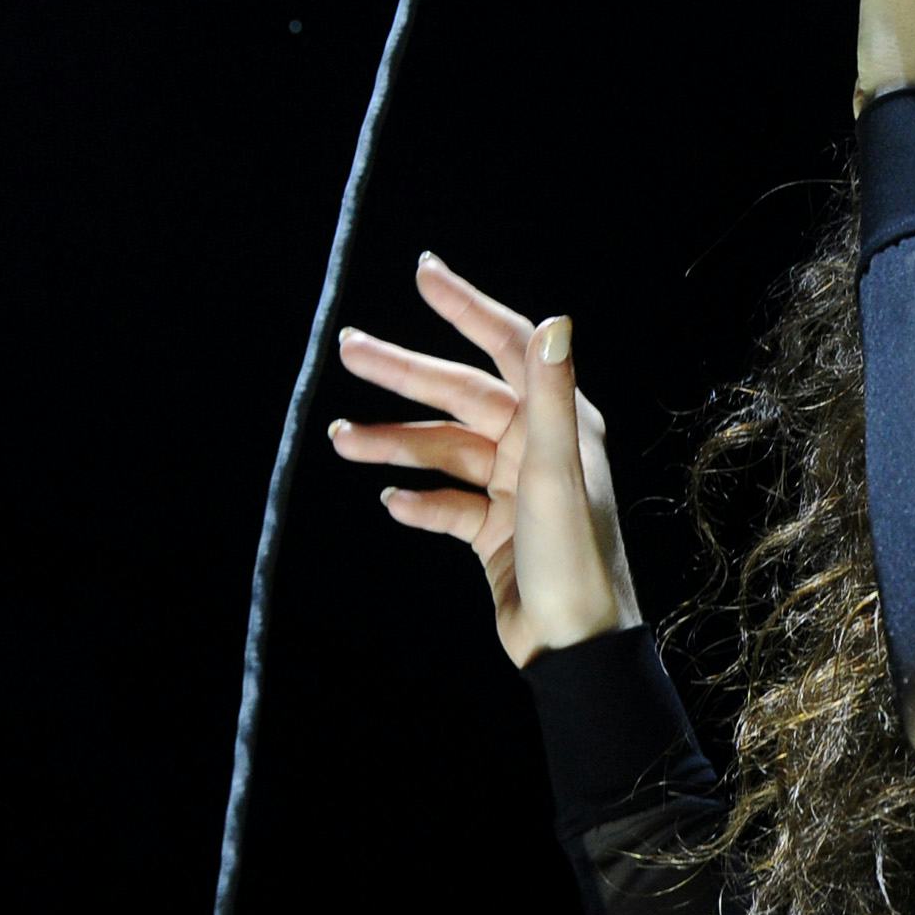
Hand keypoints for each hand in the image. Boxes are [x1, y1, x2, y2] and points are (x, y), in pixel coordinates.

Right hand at [328, 252, 643, 670]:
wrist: (574, 643)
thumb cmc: (574, 554)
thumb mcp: (557, 470)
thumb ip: (553, 395)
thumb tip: (556, 320)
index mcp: (561, 421)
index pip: (507, 345)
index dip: (466, 307)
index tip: (422, 271)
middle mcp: (539, 445)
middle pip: (460, 394)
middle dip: (404, 371)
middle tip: (348, 348)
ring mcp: (514, 489)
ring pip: (443, 451)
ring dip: (393, 443)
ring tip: (340, 439)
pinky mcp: (494, 532)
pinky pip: (446, 504)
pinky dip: (417, 500)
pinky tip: (390, 500)